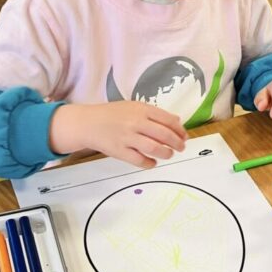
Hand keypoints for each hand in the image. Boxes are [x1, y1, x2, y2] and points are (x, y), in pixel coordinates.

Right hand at [49, 101, 186, 167]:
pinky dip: (150, 163)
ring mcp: (127, 137)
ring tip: (168, 154)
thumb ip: (155, 113)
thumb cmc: (112, 114)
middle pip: (164, 135)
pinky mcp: (119, 151)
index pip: (168, 120)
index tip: (184, 136)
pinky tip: (152, 162)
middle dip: (177, 143)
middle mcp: (135, 122)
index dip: (180, 130)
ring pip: (155, 148)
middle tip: (180, 147)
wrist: (87, 123)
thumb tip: (177, 121)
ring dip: (166, 153)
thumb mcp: (134, 107)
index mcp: (141, 109)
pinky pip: (140, 160)